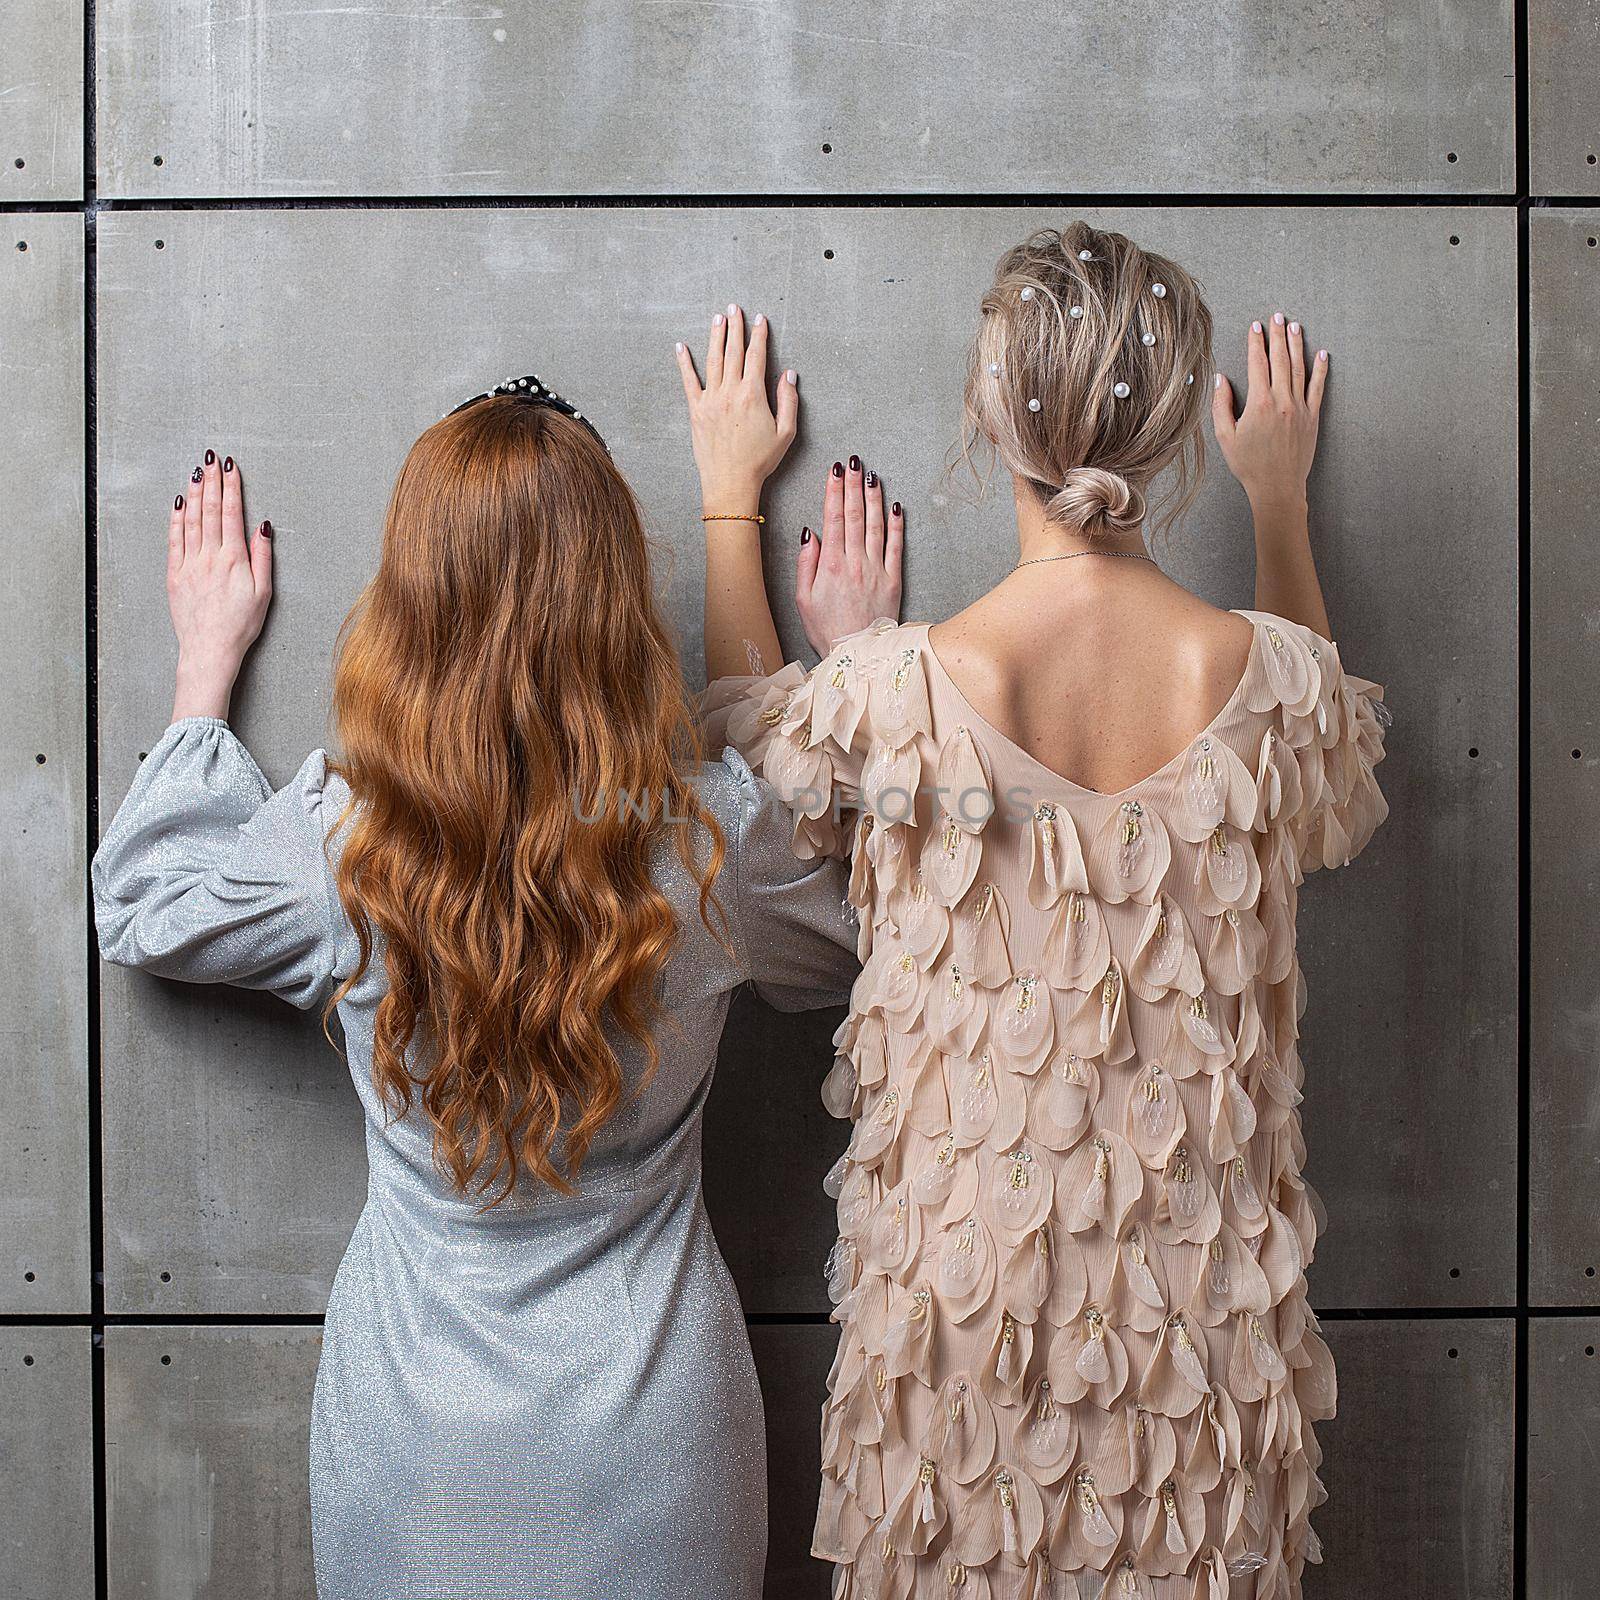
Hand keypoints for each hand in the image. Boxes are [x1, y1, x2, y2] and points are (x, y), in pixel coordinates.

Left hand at [167, 452, 272, 720]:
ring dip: (194, 494)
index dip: (231, 488)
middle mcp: (209, 556)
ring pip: (190, 520)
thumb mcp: (264, 593)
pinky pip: (174, 539)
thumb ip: (263, 557)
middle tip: (212, 459)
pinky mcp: (175, 574)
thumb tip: (263, 527)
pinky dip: (176, 518)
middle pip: (210, 510)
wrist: (209, 648)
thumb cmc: (241, 625)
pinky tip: (178, 503)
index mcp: (234, 559)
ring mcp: (189, 564)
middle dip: (212, 482)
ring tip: (196, 473)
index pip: (231, 514)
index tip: (231, 468)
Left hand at [676, 304, 797, 509]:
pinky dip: (684, 362)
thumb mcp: (786, 433)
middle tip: (735, 308)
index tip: (759, 319)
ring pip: (713, 360)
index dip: (759, 335)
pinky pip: (689, 381)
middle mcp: (730, 392)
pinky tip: (681, 347)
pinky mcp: (696, 411)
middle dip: (735, 327)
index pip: (756, 356)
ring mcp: (710, 400)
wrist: (731, 482)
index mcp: (753, 395)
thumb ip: (789, 400)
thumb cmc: (760, 461)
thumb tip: (789, 374)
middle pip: (733, 351)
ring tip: (718, 317)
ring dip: (715, 336)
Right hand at [797, 457, 903, 655]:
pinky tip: (894, 506)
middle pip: (855, 515)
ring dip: (874, 497)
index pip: (834, 518)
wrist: (857, 654)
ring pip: (876, 525)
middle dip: (854, 485)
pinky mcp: (893, 579)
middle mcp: (856, 562)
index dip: (834, 491)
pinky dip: (896, 524)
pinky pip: (896, 546)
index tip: (835, 470)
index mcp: (831, 565)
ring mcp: (877, 569)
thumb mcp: (803, 599)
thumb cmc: (827, 630)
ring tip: (872, 475)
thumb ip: (806, 564)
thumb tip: (810, 534)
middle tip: (854, 461)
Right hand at [1212, 313, 1326, 512]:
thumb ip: (1221, 406)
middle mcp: (1282, 401)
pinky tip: (1322, 354)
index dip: (1255, 343)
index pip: (1257, 364)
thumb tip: (1222, 379)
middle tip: (1276, 316)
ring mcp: (1300, 408)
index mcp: (1258, 404)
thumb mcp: (1225, 437)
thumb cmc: (1248, 465)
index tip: (1254, 327)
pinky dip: (1320, 369)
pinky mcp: (1312, 417)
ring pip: (1299, 368)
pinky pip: (1318, 387)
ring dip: (1296, 345)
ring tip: (1294, 326)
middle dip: (1277, 335)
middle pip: (1280, 360)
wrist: (1277, 487)